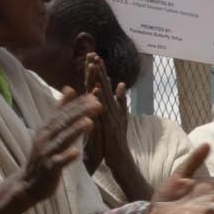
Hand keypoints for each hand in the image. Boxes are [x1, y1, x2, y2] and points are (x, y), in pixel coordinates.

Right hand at [18, 91, 99, 203]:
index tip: (95, 95)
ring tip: (89, 122)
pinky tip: (76, 153)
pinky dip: (66, 157)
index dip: (79, 103)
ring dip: (75, 131)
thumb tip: (70, 88)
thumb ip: (59, 111)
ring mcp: (46, 153)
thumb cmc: (44, 155)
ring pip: (62, 140)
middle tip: (98, 104)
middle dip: (80, 112)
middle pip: (64, 122)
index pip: (64, 112)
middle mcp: (45, 138)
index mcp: (47, 128)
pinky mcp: (48, 168)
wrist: (28, 183)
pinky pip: (58, 162)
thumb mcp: (49, 130)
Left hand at [79, 51, 133, 174]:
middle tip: (93, 53)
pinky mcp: (110, 126)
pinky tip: (95, 89)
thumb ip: (120, 101)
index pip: (103, 85)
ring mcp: (112, 117)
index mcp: (112, 106)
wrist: (121, 160)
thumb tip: (121, 84)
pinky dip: (99, 99)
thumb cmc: (116, 141)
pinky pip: (102, 110)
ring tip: (94, 65)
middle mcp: (113, 109)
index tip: (93, 55)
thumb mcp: (118, 118)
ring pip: (104, 95)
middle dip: (99, 70)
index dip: (99, 71)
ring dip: (99, 79)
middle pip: (104, 86)